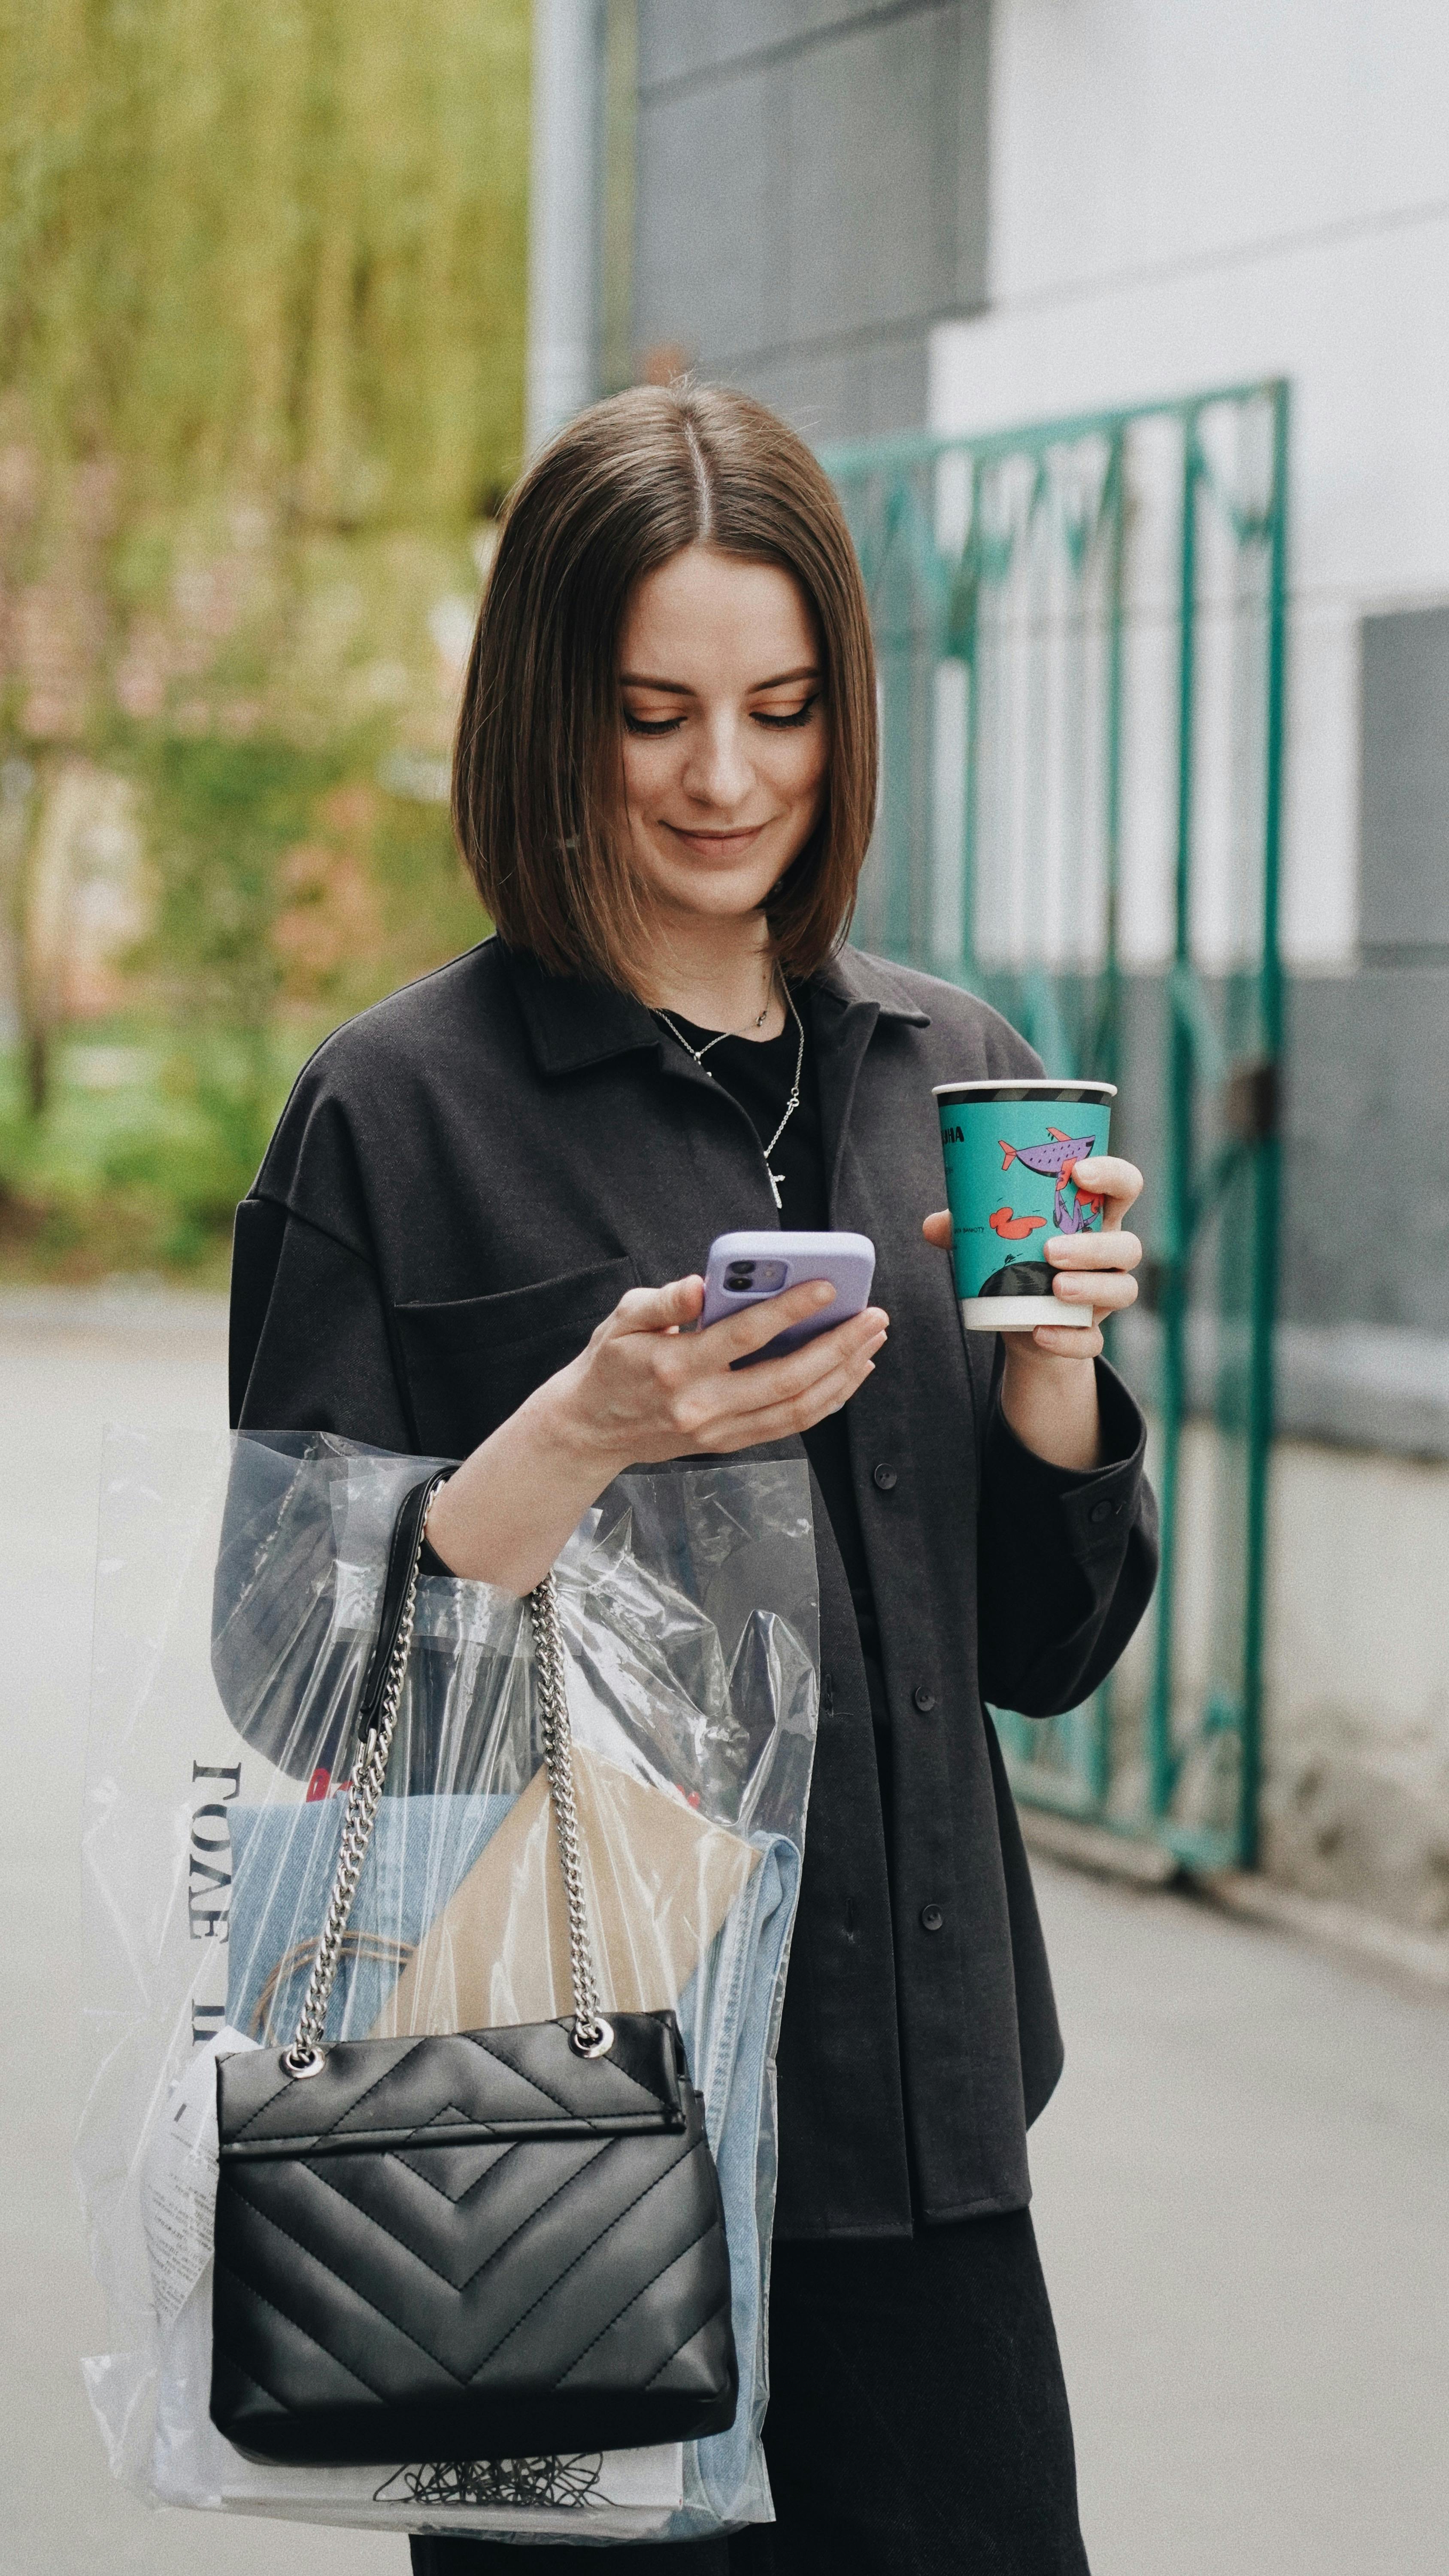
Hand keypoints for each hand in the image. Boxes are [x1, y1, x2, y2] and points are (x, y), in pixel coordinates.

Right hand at [541, 1271, 889, 1469]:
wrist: (590, 1428)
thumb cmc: (611, 1364)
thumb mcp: (622, 1319)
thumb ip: (663, 1299)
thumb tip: (700, 1284)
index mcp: (675, 1365)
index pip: (744, 1336)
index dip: (790, 1310)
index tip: (827, 1287)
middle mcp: (702, 1404)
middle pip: (786, 1378)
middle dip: (838, 1346)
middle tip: (873, 1317)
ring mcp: (718, 1429)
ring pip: (796, 1409)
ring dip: (842, 1376)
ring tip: (871, 1343)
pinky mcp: (727, 1443)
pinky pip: (789, 1425)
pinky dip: (825, 1401)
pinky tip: (847, 1375)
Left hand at [922, 1155, 1143, 1468]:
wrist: (1018, 1324)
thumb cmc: (1015, 1262)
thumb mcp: (992, 1240)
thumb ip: (967, 1228)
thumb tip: (932, 1225)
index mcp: (1093, 1219)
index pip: (1124, 1186)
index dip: (1112, 1174)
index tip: (1080, 1172)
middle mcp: (1108, 1256)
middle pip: (1128, 1245)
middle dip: (1095, 1247)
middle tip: (1052, 1251)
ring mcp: (1103, 1296)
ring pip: (1123, 1289)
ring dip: (1092, 1288)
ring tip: (1056, 1288)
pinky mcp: (1089, 1333)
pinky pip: (1093, 1340)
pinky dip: (1069, 1339)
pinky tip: (1041, 1333)